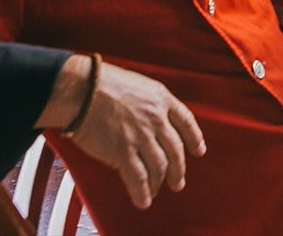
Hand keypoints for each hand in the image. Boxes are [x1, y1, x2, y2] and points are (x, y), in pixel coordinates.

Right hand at [69, 62, 205, 208]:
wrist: (83, 89)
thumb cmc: (102, 82)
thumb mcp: (138, 84)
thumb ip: (150, 102)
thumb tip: (151, 118)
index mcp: (161, 99)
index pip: (187, 122)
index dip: (195, 138)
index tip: (199, 150)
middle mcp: (156, 119)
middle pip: (176, 149)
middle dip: (179, 169)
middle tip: (178, 181)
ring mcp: (142, 136)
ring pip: (160, 166)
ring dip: (160, 182)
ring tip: (158, 191)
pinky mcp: (123, 152)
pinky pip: (139, 178)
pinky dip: (143, 192)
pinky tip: (144, 200)